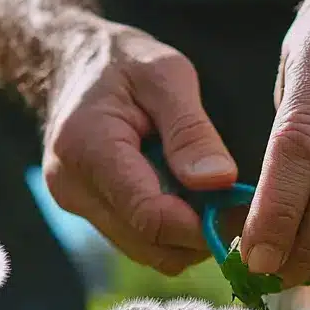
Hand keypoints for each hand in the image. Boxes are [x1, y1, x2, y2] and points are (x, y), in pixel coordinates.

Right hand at [43, 22, 237, 274]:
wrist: (71, 61)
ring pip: (145, 250)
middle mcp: (74, 187)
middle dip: (198, 233)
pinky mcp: (88, 210)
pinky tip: (184, 193)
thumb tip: (219, 182)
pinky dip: (169, 228)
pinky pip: (137, 238)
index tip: (239, 210)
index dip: (200, 226)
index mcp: (89, 149)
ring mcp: (77, 203)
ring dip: (185, 234)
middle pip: (149, 243)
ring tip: (207, 191)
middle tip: (233, 202)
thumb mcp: (166, 74)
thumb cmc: (122, 60)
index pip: (149, 216)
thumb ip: (191, 131)